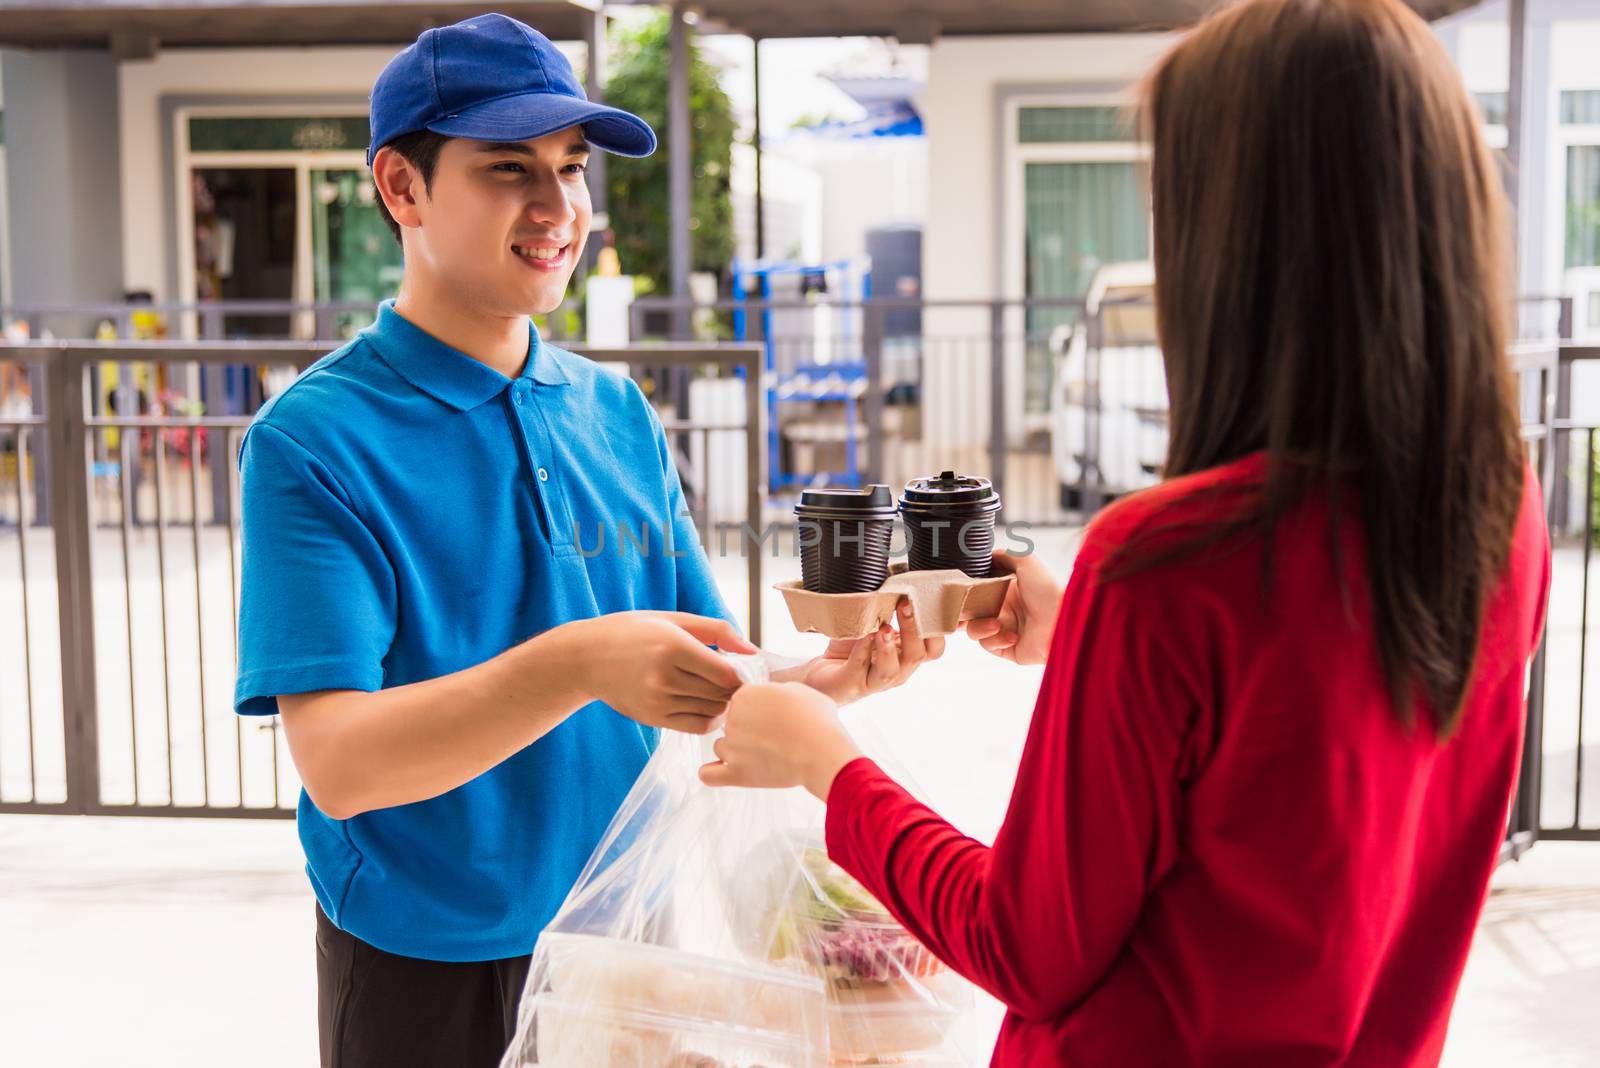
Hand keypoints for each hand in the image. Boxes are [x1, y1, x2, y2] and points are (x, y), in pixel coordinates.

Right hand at [570, 611, 756, 734]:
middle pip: (722, 694)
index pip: (726, 673)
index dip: (742, 673)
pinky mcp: (653, 719)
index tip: (742, 667)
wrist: (586, 658)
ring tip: (718, 689)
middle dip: (735, 688)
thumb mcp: (674, 619)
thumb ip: (717, 631)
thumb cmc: (633, 632)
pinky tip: (707, 704)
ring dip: (724, 702)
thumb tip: (753, 651)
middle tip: (735, 679)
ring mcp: (658, 701)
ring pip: (713, 711)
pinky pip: (697, 726)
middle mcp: (664, 677)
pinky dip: (711, 718)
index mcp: (673, 646)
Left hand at [698, 682, 861, 799]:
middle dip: (748, 730)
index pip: (742, 701)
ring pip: (721, 747)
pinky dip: (714, 773)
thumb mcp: (800, 691)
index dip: (758, 710)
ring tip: (762, 757)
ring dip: (736, 751)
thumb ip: (777, 691)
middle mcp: (732, 719)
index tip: (772, 719)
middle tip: (773, 739)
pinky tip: (727, 771)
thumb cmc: (817, 720)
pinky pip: (708, 774)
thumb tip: (772, 698)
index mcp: (745, 695)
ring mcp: (732, 747)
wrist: (823, 752)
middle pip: (730, 724)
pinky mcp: (736, 773)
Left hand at [777, 598, 944, 704]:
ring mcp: (876, 681)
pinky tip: (862, 635)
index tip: (930, 603)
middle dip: (913, 629)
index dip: (938, 630)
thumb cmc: (853, 647)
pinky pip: (860, 668)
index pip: (935, 649)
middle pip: (916, 656)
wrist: (824, 673)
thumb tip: (905, 575)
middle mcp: (898, 671)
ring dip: (888, 648)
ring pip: (891, 671)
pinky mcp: (852, 685)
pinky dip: (863, 651)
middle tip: (905, 605)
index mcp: (907, 656)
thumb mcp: (876, 624)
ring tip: (883, 628)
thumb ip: (892, 607)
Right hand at [963, 550, 1063, 664]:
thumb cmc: (1048, 588)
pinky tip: (1013, 636)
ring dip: (980, 627)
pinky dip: (996, 640)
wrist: (1063, 618)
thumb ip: (1003, 555)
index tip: (953, 593)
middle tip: (958, 614)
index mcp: (1006, 589)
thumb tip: (986, 556)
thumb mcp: (1026, 560)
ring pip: (975, 630)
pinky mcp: (1009, 649)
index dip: (963, 593)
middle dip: (961, 615)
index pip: (976, 592)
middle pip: (969, 613)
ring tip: (997, 624)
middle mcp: (1004, 609)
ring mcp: (1006, 629)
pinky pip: (989, 645)